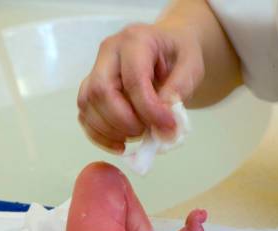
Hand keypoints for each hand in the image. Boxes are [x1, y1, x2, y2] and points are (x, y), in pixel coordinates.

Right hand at [77, 22, 203, 152]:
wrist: (167, 50)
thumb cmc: (178, 55)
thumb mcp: (192, 66)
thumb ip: (179, 90)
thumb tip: (164, 121)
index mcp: (136, 40)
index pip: (133, 79)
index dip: (149, 109)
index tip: (166, 126)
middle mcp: (109, 52)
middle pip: (101, 91)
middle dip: (124, 121)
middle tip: (147, 131)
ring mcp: (95, 70)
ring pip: (88, 106)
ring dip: (111, 131)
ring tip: (137, 135)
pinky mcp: (90, 90)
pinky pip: (85, 117)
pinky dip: (100, 137)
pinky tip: (120, 144)